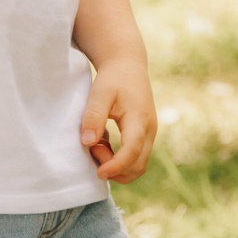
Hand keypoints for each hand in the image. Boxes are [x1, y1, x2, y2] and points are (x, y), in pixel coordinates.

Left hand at [80, 55, 156, 183]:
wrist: (128, 66)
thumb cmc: (113, 78)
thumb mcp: (100, 92)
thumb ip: (93, 116)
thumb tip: (88, 143)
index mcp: (140, 119)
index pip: (132, 150)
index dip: (116, 166)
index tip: (99, 172)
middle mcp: (149, 130)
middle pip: (138, 165)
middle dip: (115, 168)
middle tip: (93, 150)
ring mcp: (149, 135)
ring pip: (138, 166)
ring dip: (117, 166)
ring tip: (97, 146)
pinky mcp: (144, 136)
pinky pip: (135, 158)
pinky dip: (119, 160)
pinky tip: (102, 143)